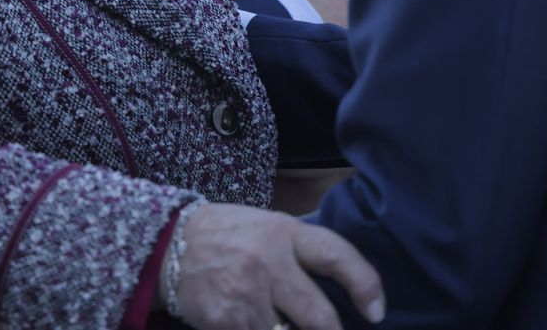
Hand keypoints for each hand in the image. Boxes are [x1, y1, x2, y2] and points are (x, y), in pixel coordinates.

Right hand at [174, 203, 382, 329]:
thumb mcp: (268, 226)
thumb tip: (343, 287)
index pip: (336, 256)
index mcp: (284, 233)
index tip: (376, 312)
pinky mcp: (227, 321)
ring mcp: (247, 295)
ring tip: (279, 320)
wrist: (169, 244)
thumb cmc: (228, 234)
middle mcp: (268, 263)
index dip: (365, 285)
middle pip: (320, 317)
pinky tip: (256, 325)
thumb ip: (301, 251)